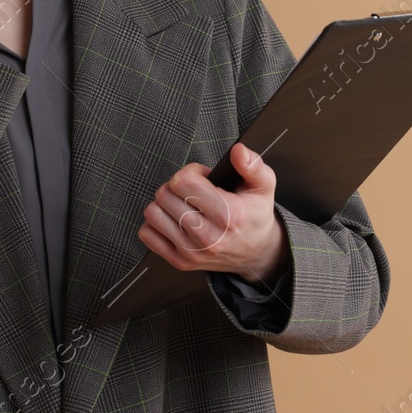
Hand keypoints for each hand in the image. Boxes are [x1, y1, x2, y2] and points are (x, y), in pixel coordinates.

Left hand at [138, 143, 290, 283]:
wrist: (256, 253)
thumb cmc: (255, 215)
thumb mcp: (264, 185)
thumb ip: (253, 164)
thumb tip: (237, 151)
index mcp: (230, 214)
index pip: (184, 182)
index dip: (191, 171)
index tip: (202, 177)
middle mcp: (209, 236)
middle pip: (165, 194)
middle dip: (177, 185)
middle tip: (193, 191)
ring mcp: (192, 252)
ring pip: (153, 213)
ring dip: (164, 203)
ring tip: (182, 204)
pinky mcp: (180, 261)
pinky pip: (147, 234)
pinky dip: (156, 223)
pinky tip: (174, 219)